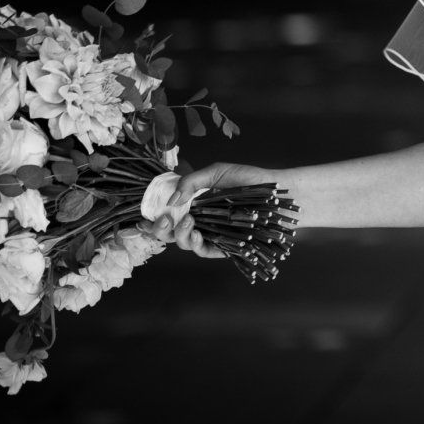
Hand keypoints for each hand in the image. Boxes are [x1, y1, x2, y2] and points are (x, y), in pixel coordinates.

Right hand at [140, 161, 278, 258]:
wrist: (278, 193)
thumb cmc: (250, 180)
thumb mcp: (218, 172)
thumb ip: (192, 182)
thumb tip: (171, 198)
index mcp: (193, 202)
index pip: (166, 212)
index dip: (152, 217)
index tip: (145, 217)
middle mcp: (198, 219)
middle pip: (168, 232)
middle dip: (160, 228)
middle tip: (167, 219)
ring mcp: (209, 233)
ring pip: (182, 242)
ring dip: (178, 234)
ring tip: (187, 223)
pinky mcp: (223, 246)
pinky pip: (202, 250)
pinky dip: (195, 244)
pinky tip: (196, 235)